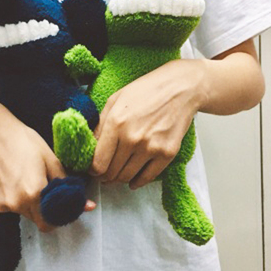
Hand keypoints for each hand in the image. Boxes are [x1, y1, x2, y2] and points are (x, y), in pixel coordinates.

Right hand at [0, 102, 95, 232]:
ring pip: (23, 212)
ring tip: (26, 177)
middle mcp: (16, 203)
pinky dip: (14, 198)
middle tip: (45, 187)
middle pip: (37, 219)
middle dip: (45, 208)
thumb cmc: (21, 140)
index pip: (51, 222)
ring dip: (29, 202)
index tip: (63, 207)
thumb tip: (84, 203)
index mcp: (34, 193)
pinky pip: (9, 207)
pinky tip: (13, 179)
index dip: (59, 216)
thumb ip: (65, 184)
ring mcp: (1, 204)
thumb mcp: (50, 158)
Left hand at [89, 59, 206, 188]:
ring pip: (127, 177)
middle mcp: (132, 138)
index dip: (92, 170)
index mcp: (115, 123)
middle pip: (111, 173)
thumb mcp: (115, 100)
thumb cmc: (146, 91)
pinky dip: (137, 182)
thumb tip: (91, 146)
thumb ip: (100, 124)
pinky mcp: (167, 153)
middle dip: (104, 177)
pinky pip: (147, 178)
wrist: (180, 88)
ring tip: (116, 176)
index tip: (93, 170)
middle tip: (103, 175)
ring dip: (118, 180)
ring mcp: (151, 147)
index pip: (97, 162)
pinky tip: (133, 180)